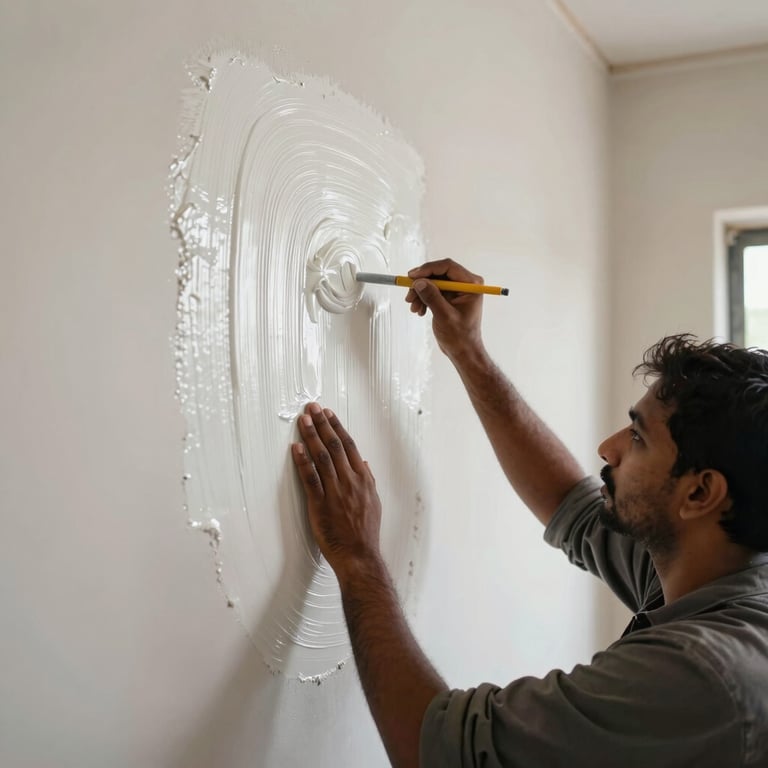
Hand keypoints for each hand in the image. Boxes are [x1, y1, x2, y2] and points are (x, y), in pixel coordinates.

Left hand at [291, 402, 381, 581]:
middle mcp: (350, 481)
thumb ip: (368, 481)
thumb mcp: (373, 502)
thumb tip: (364, 464)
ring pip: (323, 457)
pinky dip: (302, 462)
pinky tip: (295, 448)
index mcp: (363, 479)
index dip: (337, 427)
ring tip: (304, 420)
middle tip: (312, 408)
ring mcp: (335, 492)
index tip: (328, 414)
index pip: (350, 446)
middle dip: (322, 424)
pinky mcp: (320, 504)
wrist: (360, 555)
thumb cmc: (366, 532)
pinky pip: (310, 479)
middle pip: (335, 446)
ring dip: (312, 436)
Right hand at [405, 259, 484, 362]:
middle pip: (438, 273)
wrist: (463, 351)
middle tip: (409, 294)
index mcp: (471, 284)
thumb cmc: (461, 337)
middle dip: (422, 283)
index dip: (428, 269)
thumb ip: (432, 297)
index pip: (448, 267)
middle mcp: (465, 284)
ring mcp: (456, 291)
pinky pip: (432, 291)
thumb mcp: (445, 316)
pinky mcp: (448, 297)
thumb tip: (419, 282)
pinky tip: (420, 311)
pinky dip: (423, 299)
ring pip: (432, 282)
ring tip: (414, 307)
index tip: (412, 276)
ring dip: (420, 293)